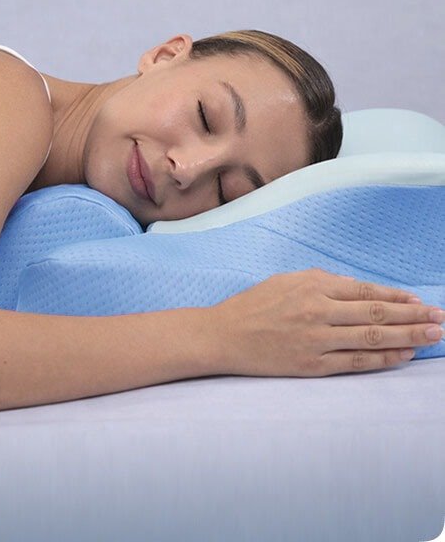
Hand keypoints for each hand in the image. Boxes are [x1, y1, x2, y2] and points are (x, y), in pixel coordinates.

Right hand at [207, 268, 443, 376]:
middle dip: (413, 316)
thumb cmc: (254, 305)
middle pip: (377, 314)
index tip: (419, 301)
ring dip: (408, 337)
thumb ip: (322, 282)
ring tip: (433, 336)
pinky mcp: (311, 365)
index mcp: (312, 286)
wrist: (223, 336)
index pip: (366, 292)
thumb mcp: (287, 280)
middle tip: (441, 318)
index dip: (397, 297)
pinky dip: (382, 359)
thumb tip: (357, 290)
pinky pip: (355, 362)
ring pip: (372, 338)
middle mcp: (318, 311)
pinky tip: (403, 356)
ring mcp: (316, 340)